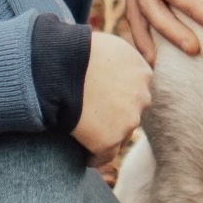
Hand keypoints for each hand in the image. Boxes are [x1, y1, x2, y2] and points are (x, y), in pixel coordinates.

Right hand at [74, 30, 153, 157]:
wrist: (59, 68)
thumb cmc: (76, 50)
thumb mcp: (108, 45)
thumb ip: (120, 60)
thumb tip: (115, 69)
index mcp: (143, 72)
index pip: (136, 90)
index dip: (118, 95)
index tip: (102, 98)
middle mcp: (142, 97)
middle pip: (131, 112)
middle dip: (116, 115)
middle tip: (92, 117)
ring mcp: (128, 121)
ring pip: (120, 134)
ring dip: (106, 136)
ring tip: (86, 136)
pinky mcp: (109, 141)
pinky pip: (104, 156)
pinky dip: (94, 157)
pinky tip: (83, 156)